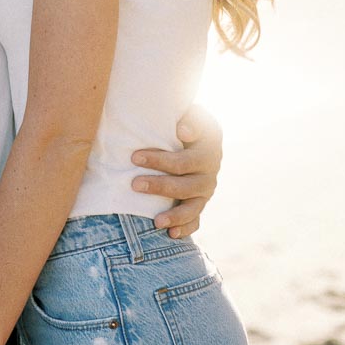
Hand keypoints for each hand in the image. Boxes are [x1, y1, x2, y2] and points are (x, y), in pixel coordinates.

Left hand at [130, 103, 221, 237]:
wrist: (192, 130)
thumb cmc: (180, 118)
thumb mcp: (188, 111)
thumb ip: (187, 118)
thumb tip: (180, 130)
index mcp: (209, 144)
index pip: (184, 158)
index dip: (160, 160)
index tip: (134, 157)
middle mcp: (211, 168)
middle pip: (185, 184)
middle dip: (159, 186)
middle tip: (133, 184)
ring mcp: (206, 188)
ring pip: (192, 206)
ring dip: (174, 214)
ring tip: (155, 221)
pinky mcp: (201, 201)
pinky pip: (196, 219)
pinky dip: (185, 227)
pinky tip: (171, 234)